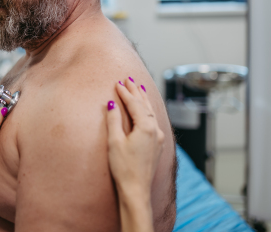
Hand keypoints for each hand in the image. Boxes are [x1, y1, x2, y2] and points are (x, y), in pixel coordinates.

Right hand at [106, 78, 164, 231]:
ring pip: (151, 112)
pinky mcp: (157, 145)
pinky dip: (147, 110)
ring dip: (143, 99)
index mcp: (146, 127)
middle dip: (136, 91)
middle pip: (145, 105)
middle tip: (128, 79)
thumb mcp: (114, 142)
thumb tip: (112, 104)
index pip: (134, 104)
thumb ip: (114, 120)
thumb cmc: (123, 168)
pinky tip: (146, 110)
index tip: (117, 83)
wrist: (136, 190)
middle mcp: (155, 130)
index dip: (125, 93)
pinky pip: (153, 120)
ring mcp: (158, 138)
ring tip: (139, 88)